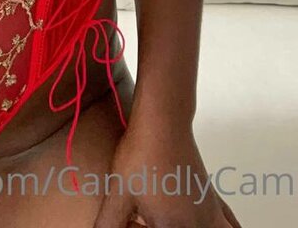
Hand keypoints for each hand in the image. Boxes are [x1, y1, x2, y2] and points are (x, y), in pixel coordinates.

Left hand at [92, 120, 243, 226]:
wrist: (163, 122)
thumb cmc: (141, 155)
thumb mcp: (117, 194)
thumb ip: (109, 223)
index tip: (130, 217)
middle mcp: (196, 224)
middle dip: (154, 226)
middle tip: (141, 217)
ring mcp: (210, 212)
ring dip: (191, 227)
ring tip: (168, 218)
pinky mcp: (213, 198)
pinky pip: (230, 224)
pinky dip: (225, 227)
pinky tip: (205, 222)